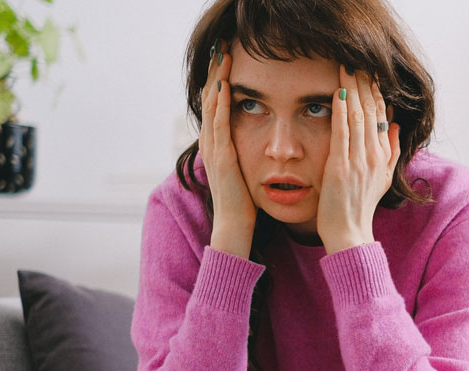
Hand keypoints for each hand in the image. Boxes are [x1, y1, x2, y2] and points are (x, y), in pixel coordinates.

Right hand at [199, 40, 256, 258]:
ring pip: (212, 106)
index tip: (228, 56)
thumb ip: (244, 149)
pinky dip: (221, 104)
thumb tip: (258, 136)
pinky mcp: (221, 158)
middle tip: (222, 46)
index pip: (217, 102)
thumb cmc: (243, 200)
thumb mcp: (243, 168)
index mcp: (217, 143)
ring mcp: (213, 150)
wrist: (235, 225)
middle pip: (210, 97)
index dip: (220, 78)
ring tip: (222, 56)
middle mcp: (211, 142)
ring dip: (217, 79)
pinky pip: (220, 125)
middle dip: (216, 71)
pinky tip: (226, 85)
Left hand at [317, 66, 400, 253]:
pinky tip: (338, 93)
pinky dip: (341, 112)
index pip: (380, 115)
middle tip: (357, 58)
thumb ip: (390, 150)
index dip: (375, 90)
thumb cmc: (359, 207)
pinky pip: (342, 134)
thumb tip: (392, 124)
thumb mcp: (382, 178)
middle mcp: (374, 156)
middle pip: (371, 111)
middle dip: (364, 82)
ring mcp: (359, 162)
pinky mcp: (341, 168)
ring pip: (358, 117)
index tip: (368, 70)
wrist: (350, 233)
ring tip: (348, 66)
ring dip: (353, 90)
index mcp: (382, 155)